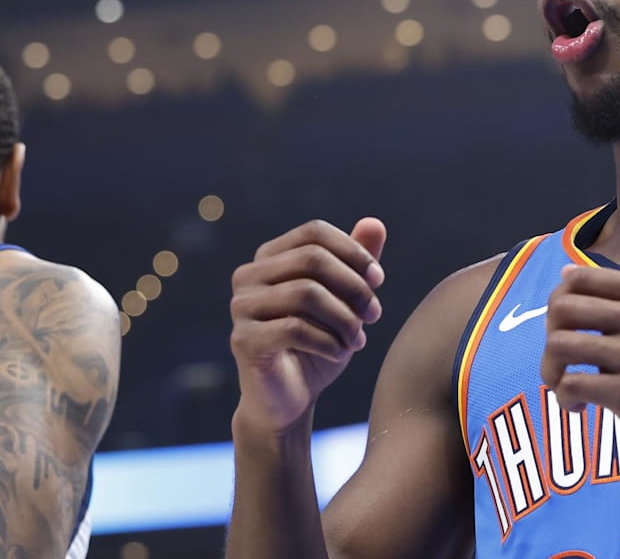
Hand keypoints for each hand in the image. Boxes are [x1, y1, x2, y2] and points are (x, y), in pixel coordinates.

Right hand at [230, 218, 385, 435]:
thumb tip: (375, 222)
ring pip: (306, 293)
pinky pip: (294, 328)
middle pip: (312, 259)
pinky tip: (341, 352)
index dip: (353, 251)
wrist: (291, 398)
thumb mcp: (345, 301)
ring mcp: (241, 307)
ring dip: (344, 318)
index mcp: (270, 257)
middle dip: (353, 286)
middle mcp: (249, 276)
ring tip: (358, 339)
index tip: (378, 280)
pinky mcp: (243, 340)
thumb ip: (356, 263)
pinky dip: (328, 341)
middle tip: (374, 314)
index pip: (314, 233)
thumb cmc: (319, 343)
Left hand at [539, 265, 619, 473]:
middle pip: (562, 308)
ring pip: (559, 345)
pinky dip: (563, 399)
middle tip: (562, 361)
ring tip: (563, 386)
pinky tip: (579, 407)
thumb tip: (565, 274)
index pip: (579, 278)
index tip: (567, 329)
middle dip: (548, 337)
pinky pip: (570, 385)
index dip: (559, 303)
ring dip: (550, 370)